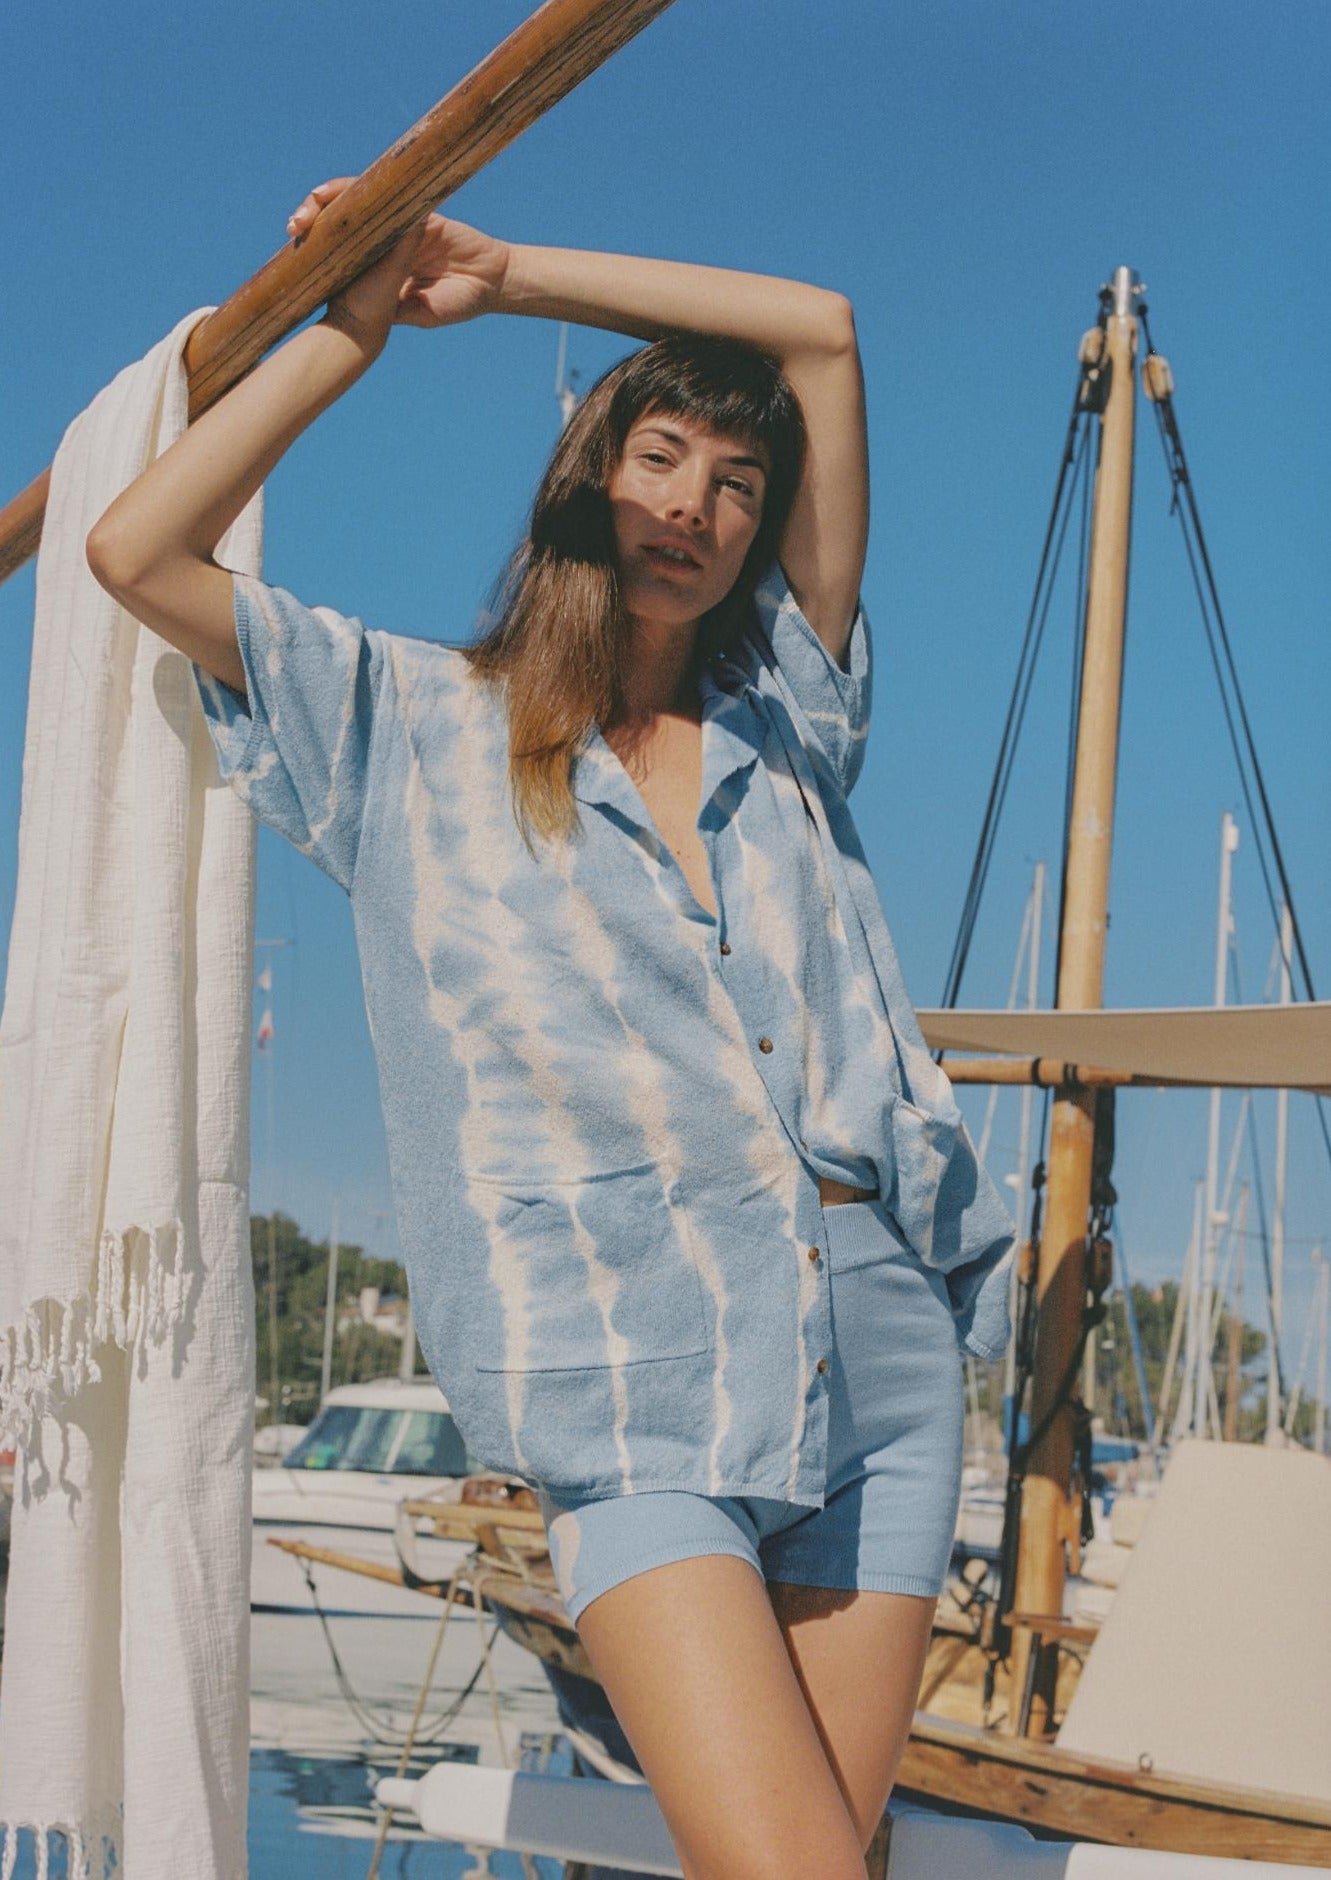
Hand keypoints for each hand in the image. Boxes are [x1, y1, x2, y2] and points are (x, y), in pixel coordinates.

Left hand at [287, 177, 511, 349]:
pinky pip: (390, 195)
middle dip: (313, 220)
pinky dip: (368, 189)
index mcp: (378, 267)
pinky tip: (345, 189)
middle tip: (294, 226)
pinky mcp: (419, 211)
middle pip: (341, 224)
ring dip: (332, 201)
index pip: (340, 252)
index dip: (315, 249)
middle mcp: (384, 244)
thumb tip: (374, 312)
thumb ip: (400, 306)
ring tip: (312, 201)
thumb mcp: (421, 313)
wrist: (491, 287)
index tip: (294, 252)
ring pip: (360, 205)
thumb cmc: (457, 303)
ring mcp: (401, 226)